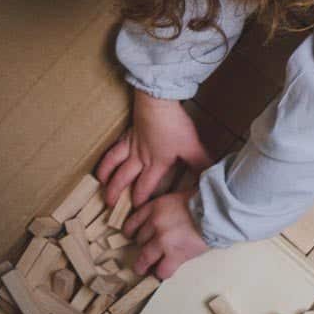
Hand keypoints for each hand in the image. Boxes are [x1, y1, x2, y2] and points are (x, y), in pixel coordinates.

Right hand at [96, 90, 212, 208]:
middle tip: (110, 205)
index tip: (137, 209)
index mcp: (157, 163)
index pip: (146, 186)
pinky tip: (105, 162)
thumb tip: (210, 176)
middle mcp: (140, 158)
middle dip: (116, 193)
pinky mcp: (127, 134)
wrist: (157, 104)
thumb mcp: (192, 146)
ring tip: (102, 185)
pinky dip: (106, 159)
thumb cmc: (175, 125)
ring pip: (114, 165)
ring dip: (107, 176)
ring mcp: (131, 146)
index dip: (140, 199)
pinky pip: (112, 150)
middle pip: (124, 179)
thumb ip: (200, 163)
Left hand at [124, 190, 209, 279]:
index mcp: (154, 207)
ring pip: (145, 258)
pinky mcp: (175, 254)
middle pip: (139, 240)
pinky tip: (162, 273)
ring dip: (142, 266)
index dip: (131, 232)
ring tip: (143, 270)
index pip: (132, 223)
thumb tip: (166, 218)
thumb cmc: (204, 201)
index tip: (133, 237)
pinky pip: (162, 270)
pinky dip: (161, 273)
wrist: (218, 210)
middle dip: (142, 247)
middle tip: (144, 253)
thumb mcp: (178, 197)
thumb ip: (166, 208)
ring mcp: (163, 241)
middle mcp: (154, 224)